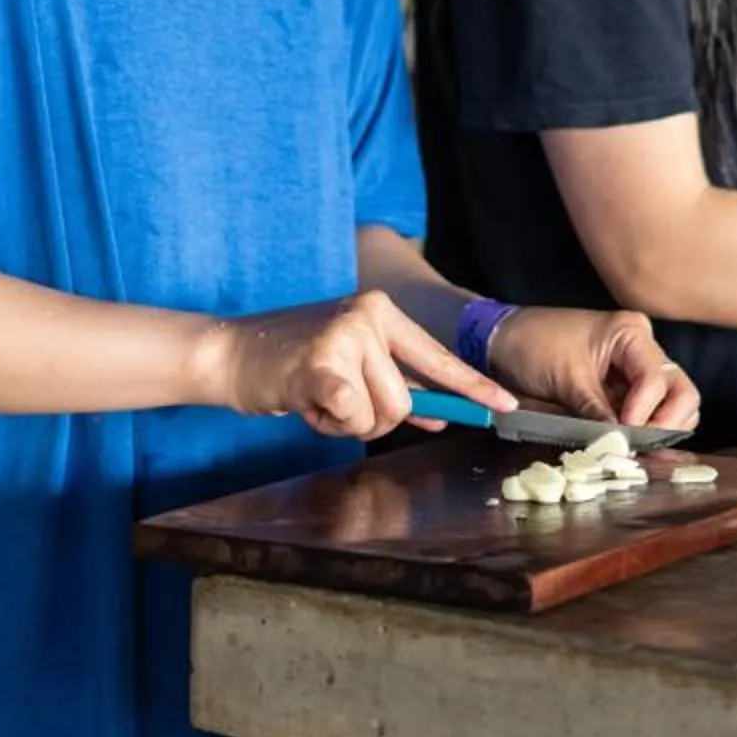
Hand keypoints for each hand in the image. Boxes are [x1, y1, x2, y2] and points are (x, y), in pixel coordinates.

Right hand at [200, 289, 516, 439]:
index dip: (473, 387)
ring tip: (318, 399)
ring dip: (348, 424)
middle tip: (337, 405)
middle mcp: (369, 316)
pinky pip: (352, 416)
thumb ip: (396, 382)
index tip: (506, 406)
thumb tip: (440, 415)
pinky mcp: (320, 363)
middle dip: (375, 421)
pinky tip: (306, 402)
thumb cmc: (293, 362)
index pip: (437, 357)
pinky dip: (330, 423)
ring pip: (380, 415)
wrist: (230, 353)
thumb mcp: (352, 361)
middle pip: (406, 403)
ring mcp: (345, 336)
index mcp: (382, 312)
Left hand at [487, 306, 699, 432]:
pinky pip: (651, 411)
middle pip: (681, 390)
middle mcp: (643, 348)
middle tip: (641, 445)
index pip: (657, 378)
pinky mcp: (625, 388)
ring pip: (674, 403)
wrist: (504, 340)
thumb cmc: (533, 346)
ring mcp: (636, 369)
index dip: (645, 411)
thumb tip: (622, 445)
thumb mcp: (566, 379)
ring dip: (661, 429)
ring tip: (634, 446)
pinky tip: (631, 444)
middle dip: (668, 421)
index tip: (624, 432)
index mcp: (631, 333)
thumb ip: (598, 412)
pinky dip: (647, 430)